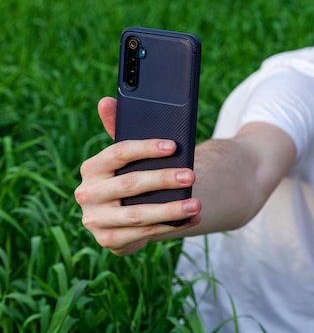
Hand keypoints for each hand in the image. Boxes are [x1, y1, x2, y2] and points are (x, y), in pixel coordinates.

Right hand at [74, 97, 201, 255]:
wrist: (122, 215)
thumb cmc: (128, 176)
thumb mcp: (125, 156)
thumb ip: (119, 130)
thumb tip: (107, 100)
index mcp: (92, 167)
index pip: (119, 153)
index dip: (146, 148)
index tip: (174, 146)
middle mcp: (88, 193)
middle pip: (130, 185)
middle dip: (163, 180)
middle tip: (191, 175)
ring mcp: (95, 220)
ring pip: (138, 214)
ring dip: (171, 209)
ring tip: (197, 203)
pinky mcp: (107, 240)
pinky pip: (143, 234)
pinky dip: (171, 226)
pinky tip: (192, 218)